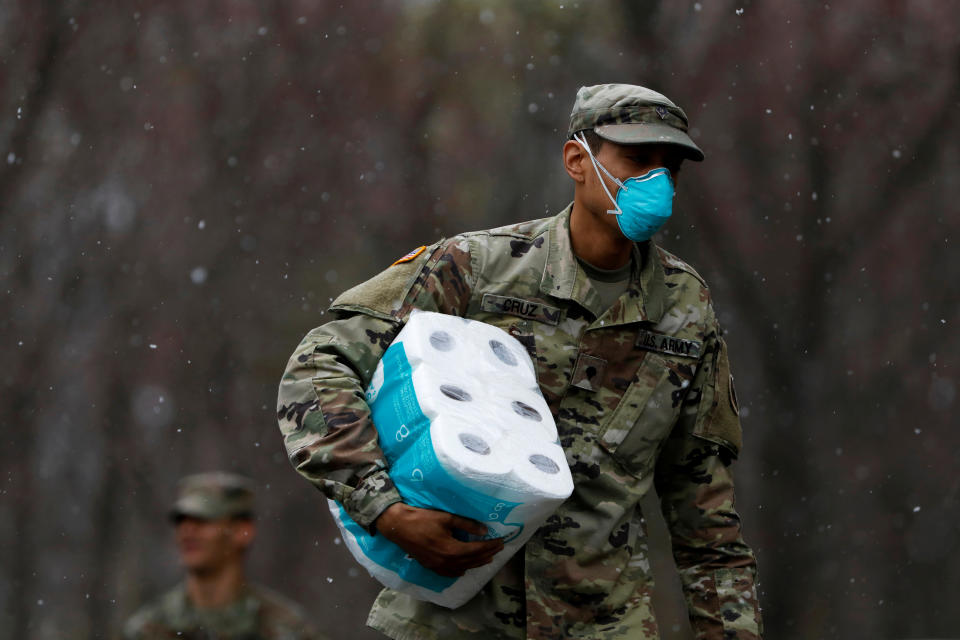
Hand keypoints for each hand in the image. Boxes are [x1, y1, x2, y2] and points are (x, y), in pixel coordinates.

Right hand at [375, 503, 504, 576]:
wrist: (398, 526)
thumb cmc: (422, 519)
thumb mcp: (447, 518)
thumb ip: (467, 525)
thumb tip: (484, 530)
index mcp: (452, 549)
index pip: (477, 550)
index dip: (490, 546)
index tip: (501, 541)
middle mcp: (447, 562)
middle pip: (472, 561)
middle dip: (487, 554)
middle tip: (498, 548)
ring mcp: (438, 566)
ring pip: (463, 568)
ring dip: (476, 563)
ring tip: (487, 557)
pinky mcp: (431, 567)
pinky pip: (450, 573)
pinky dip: (461, 569)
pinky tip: (465, 566)